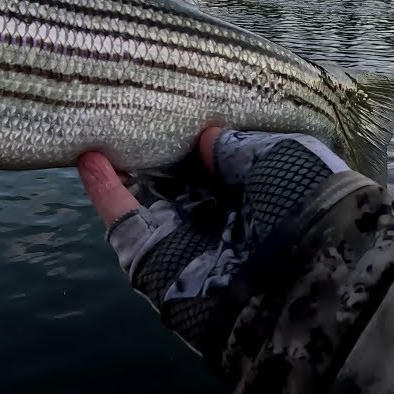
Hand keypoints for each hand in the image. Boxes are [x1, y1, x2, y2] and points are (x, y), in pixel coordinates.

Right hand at [76, 127, 367, 359]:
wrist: (305, 282)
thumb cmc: (306, 208)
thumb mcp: (282, 158)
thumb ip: (238, 147)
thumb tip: (206, 137)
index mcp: (262, 200)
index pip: (221, 168)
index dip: (195, 143)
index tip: (173, 111)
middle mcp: (223, 222)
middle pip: (177, 184)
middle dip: (152, 153)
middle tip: (125, 114)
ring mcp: (186, 242)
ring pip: (144, 201)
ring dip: (120, 169)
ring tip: (96, 129)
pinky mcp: (154, 261)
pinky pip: (124, 222)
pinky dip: (104, 193)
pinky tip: (87, 159)